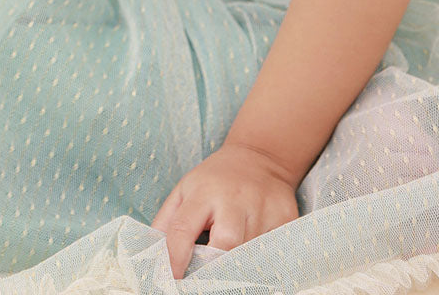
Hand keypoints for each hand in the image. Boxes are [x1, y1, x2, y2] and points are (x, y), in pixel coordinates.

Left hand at [149, 140, 299, 279]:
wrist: (260, 158)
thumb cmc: (216, 179)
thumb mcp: (185, 189)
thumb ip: (167, 220)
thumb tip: (152, 253)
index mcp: (203, 192)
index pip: (183, 228)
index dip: (173, 258)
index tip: (170, 279)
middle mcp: (234, 200)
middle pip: (225, 243)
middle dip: (214, 265)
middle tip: (205, 277)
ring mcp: (263, 209)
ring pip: (251, 252)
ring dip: (238, 263)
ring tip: (230, 264)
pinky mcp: (286, 218)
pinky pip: (274, 251)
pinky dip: (263, 259)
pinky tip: (254, 256)